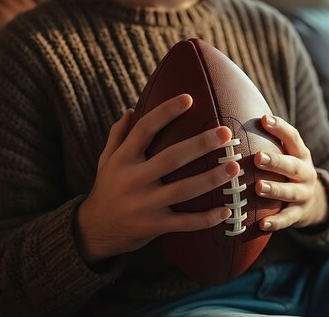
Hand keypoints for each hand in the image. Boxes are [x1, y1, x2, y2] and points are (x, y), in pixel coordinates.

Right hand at [75, 94, 240, 263]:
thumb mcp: (105, 160)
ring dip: (210, 179)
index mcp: (123, 159)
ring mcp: (144, 205)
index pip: (145, 129)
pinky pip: (184, 223)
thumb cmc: (107, 188)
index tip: (189, 98)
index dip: (166, 112)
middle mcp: (133, 180)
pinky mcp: (154, 226)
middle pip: (171, 158)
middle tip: (225, 132)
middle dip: (199, 144)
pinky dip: (206, 219)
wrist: (94, 230)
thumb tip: (132, 109)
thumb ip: (117, 135)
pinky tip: (226, 211)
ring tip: (234, 168)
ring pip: (183, 190)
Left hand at [255, 115, 328, 231]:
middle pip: (292, 166)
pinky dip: (276, 222)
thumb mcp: (286, 154)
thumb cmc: (287, 171)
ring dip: (275, 189)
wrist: (314, 202)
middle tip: (258, 157)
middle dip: (276, 161)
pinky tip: (261, 224)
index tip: (264, 119)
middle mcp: (305, 172)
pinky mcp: (300, 214)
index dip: (280, 128)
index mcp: (301, 154)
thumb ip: (267, 140)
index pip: (293, 137)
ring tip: (259, 187)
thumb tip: (234, 120)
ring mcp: (304, 194)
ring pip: (290, 192)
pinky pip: (288, 219)